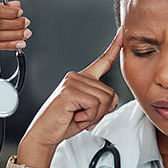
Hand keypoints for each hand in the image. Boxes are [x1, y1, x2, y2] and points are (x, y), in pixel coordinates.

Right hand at [19, 28, 122, 160]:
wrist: (45, 133)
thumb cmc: (64, 122)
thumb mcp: (89, 111)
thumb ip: (103, 102)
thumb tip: (112, 99)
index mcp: (82, 79)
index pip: (102, 61)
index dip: (114, 48)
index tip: (122, 34)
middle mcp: (77, 77)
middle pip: (110, 93)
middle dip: (101, 111)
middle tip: (83, 116)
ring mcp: (73, 82)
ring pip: (105, 100)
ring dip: (94, 115)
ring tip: (78, 116)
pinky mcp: (70, 91)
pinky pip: (95, 105)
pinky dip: (88, 117)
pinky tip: (75, 116)